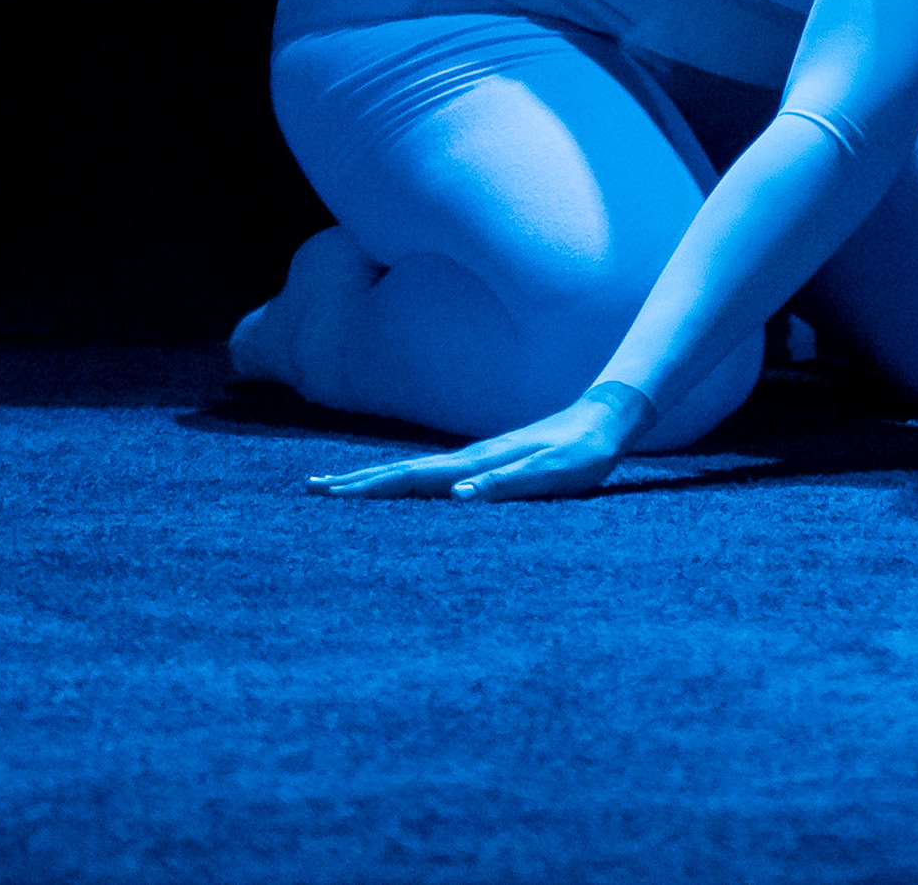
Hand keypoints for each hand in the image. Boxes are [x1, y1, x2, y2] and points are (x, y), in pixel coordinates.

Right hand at [308, 381, 647, 501]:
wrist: (606, 421)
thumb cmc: (582, 454)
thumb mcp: (552, 474)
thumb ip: (507, 484)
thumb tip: (459, 497)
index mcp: (477, 465)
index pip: (413, 478)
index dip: (371, 488)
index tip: (329, 495)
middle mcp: (469, 459)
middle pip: (403, 472)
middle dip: (356, 483)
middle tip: (311, 490)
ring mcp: (477, 459)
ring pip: (416, 472)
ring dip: (376, 481)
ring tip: (339, 488)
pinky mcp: (488, 462)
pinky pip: (436, 475)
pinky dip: (407, 481)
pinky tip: (400, 488)